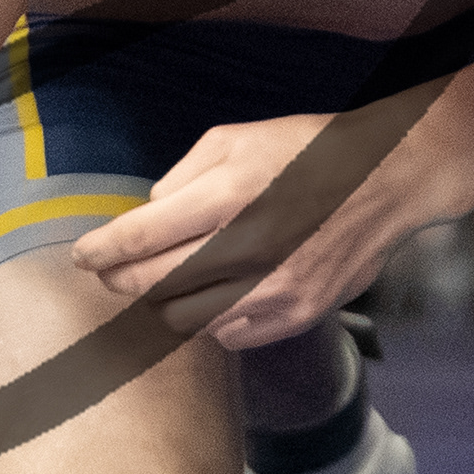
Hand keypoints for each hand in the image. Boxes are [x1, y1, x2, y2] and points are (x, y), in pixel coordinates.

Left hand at [72, 110, 429, 351]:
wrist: (389, 179)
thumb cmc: (308, 150)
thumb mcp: (236, 137)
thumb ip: (182, 176)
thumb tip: (149, 213)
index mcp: (227, 195)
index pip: (139, 237)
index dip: (100, 252)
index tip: (83, 257)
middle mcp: (248, 247)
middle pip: (154, 286)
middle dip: (121, 282)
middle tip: (110, 275)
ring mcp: (275, 288)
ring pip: (186, 321)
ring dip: (165, 305)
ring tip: (164, 286)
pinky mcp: (298, 314)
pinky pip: (230, 335)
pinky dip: (213, 320)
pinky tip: (218, 296)